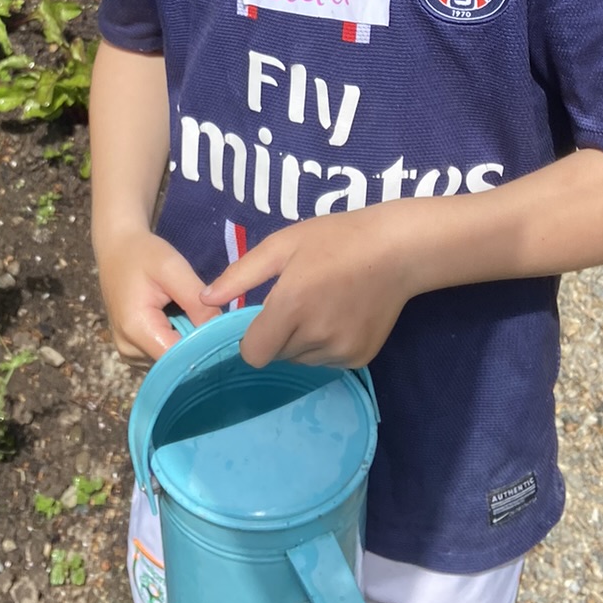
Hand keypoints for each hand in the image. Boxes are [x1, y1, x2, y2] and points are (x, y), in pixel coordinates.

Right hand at [97, 228, 216, 366]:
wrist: (117, 249)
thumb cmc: (144, 254)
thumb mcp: (173, 268)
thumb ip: (197, 301)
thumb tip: (220, 332)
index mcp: (136, 329)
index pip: (179, 359)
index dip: (204, 349)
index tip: (223, 334)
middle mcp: (129, 349)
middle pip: (175, 363)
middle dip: (196, 344)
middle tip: (209, 317)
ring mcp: (129, 353)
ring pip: (171, 361)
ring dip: (186, 342)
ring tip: (188, 313)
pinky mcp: (132, 351)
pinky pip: (162, 354)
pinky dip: (175, 340)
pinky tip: (177, 319)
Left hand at [204, 205, 421, 369]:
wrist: (397, 250)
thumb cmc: (336, 239)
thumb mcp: (283, 245)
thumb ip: (241, 275)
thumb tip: (204, 299)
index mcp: (291, 306)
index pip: (252, 354)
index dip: (252, 338)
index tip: (265, 316)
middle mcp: (315, 336)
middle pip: (277, 355)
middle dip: (279, 334)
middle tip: (301, 299)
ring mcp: (341, 351)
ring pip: (301, 361)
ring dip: (302, 342)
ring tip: (323, 305)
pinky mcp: (360, 359)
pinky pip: (327, 362)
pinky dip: (326, 346)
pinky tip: (341, 316)